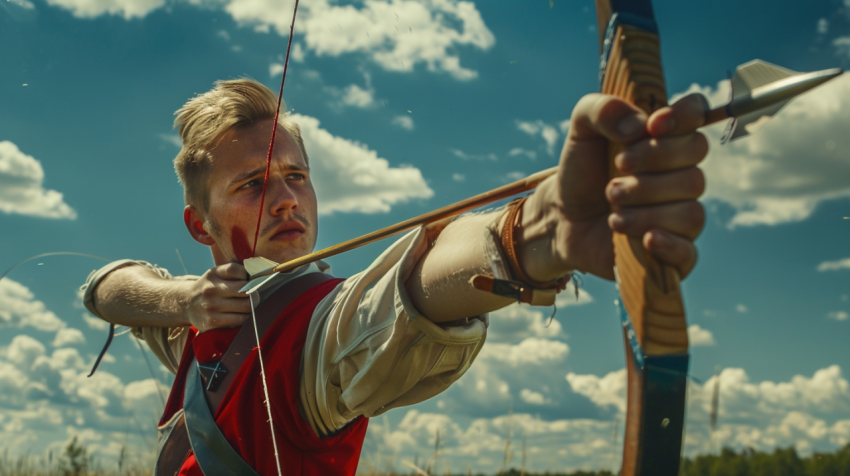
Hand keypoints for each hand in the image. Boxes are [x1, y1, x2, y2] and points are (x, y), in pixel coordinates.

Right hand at [181, 263, 250, 332]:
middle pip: (246, 290)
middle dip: (254, 294)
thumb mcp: (216, 274)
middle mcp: (210, 290)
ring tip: (248, 306)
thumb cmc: (210, 288)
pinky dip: (246, 318)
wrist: (186, 304)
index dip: (247, 275)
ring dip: (252, 307)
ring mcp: (210, 307)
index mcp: (213, 274)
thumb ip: (234, 271)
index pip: (237, 270)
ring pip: (246, 307)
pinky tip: (242, 315)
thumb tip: (257, 274)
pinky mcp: (211, 322)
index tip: (247, 281)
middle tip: (255, 296)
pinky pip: (240, 320)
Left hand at [550, 93, 707, 280]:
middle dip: (651, 163)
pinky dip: (669, 245)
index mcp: (666, 137)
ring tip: (613, 212)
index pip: (697, 114)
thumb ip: (604, 110)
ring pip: (689, 208)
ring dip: (645, 208)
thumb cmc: (580, 171)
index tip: (652, 126)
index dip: (683, 116)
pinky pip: (689, 251)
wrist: (561, 217)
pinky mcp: (671, 252)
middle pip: (695, 158)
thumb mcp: (581, 130)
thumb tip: (638, 126)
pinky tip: (646, 239)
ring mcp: (680, 213)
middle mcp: (681, 173)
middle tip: (614, 176)